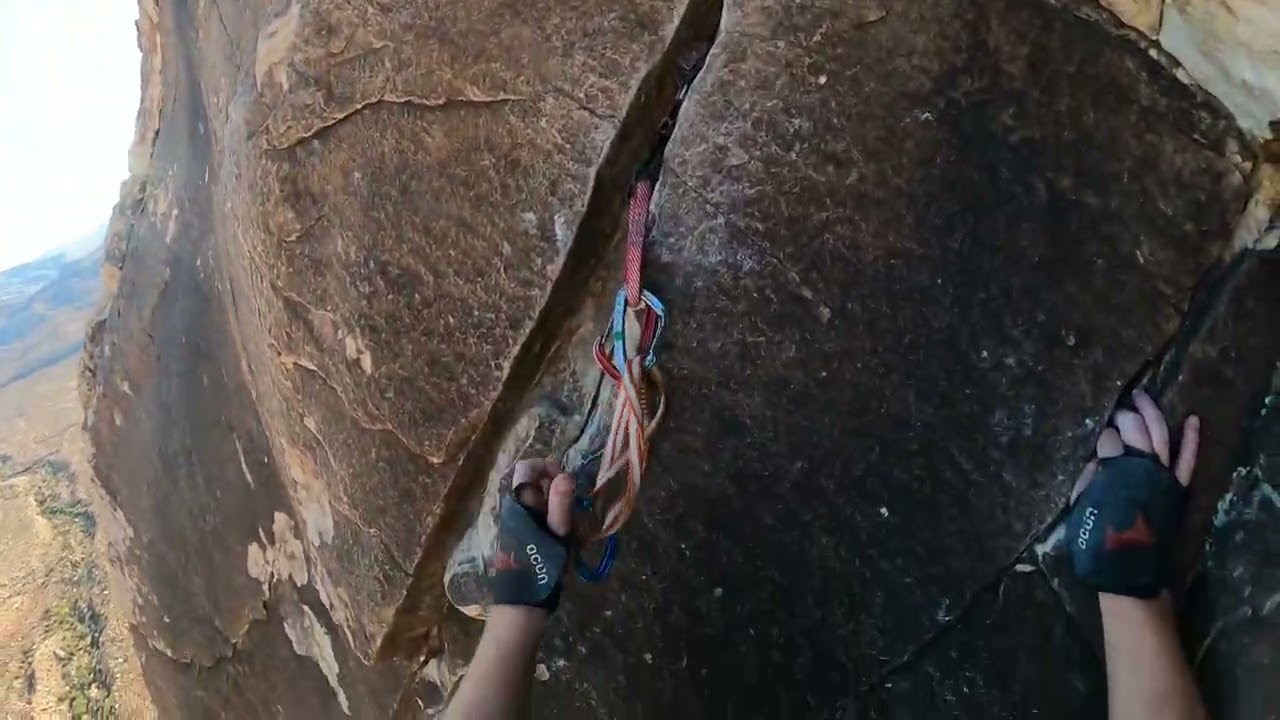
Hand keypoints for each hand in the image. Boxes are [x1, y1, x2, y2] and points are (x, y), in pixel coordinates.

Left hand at [488, 459, 574, 612]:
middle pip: (530, 482)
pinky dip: (547, 519)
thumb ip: (560, 504)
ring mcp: (510, 522)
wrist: (522, 602)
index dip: (548, 467)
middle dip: (554, 488)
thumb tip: (565, 475)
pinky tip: (558, 539)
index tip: (567, 485)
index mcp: (520, 502)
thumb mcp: (558, 534)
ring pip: (533, 499)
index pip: (527, 466)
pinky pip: (532, 515)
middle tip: (572, 508)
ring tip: (568, 527)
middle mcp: (511, 507)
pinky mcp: (514, 536)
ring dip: (553, 506)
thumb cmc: (542, 567)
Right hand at [1067, 389, 1200, 598]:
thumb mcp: (1081, 508)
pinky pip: (1186, 460)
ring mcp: (1161, 476)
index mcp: (1111, 473)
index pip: (1108, 441)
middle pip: (1135, 432)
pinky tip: (1191, 419)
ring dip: (1152, 414)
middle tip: (1116, 408)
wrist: (1129, 570)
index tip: (1097, 433)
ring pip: (1160, 436)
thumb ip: (1088, 480)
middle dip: (1125, 417)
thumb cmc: (1097, 542)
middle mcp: (1139, 469)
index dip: (1103, 435)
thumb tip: (1097, 459)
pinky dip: (1190, 440)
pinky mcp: (1175, 487)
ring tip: (1141, 396)